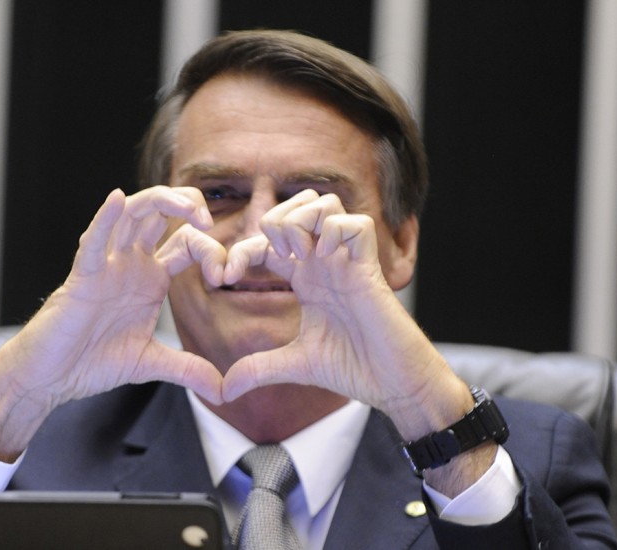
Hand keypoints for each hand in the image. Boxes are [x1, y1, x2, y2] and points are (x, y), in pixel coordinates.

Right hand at [0, 186, 225, 458]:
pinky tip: (116, 199)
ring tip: (186, 207)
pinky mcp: (82, 278)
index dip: (211, 251)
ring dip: (160, 202)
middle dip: (188, 206)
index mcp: (151, 278)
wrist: (49, 380)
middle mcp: (131, 264)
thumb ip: (188, 370)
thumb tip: (222, 390)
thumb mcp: (150, 364)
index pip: (187, 244)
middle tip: (209, 224)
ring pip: (131, 215)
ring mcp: (107, 267)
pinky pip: (93, 242)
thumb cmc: (90, 363)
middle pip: (160, 214)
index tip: (224, 276)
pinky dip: (104, 219)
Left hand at [220, 190, 465, 428]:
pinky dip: (335, 232)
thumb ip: (258, 369)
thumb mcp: (294, 365)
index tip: (222, 277)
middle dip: (273, 221)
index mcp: (305, 278)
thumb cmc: (355, 369)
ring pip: (325, 204)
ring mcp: (347, 262)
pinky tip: (325, 259)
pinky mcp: (370, 268)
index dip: (240, 250)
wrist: (394, 385)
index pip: (267, 241)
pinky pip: (355, 224)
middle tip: (271, 256)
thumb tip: (224, 390)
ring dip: (302, 220)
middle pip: (297, 206)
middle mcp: (324, 262)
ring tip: (298, 253)